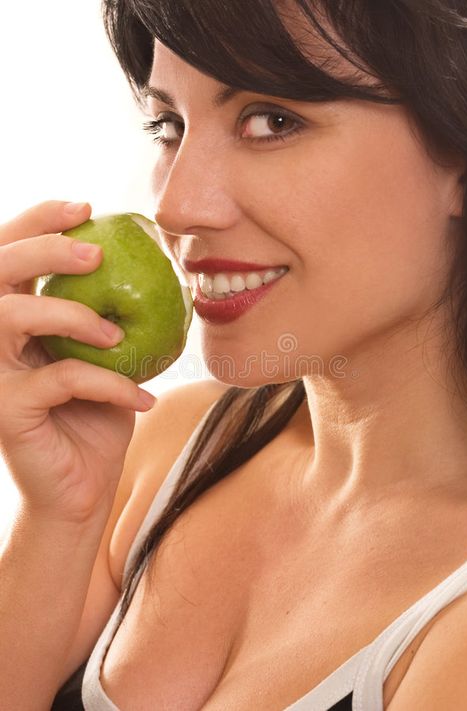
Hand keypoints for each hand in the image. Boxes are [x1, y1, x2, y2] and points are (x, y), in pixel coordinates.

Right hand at [0, 200, 155, 523]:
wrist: (84, 487)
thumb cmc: (96, 416)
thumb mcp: (106, 357)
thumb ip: (107, 314)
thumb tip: (150, 264)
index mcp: (13, 319)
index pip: (7, 254)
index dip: (37, 221)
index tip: (85, 207)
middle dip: (43, 247)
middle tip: (95, 251)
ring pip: (10, 315)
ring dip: (72, 315)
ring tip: (117, 336)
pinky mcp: (6, 411)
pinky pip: (59, 378)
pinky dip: (109, 382)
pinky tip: (143, 398)